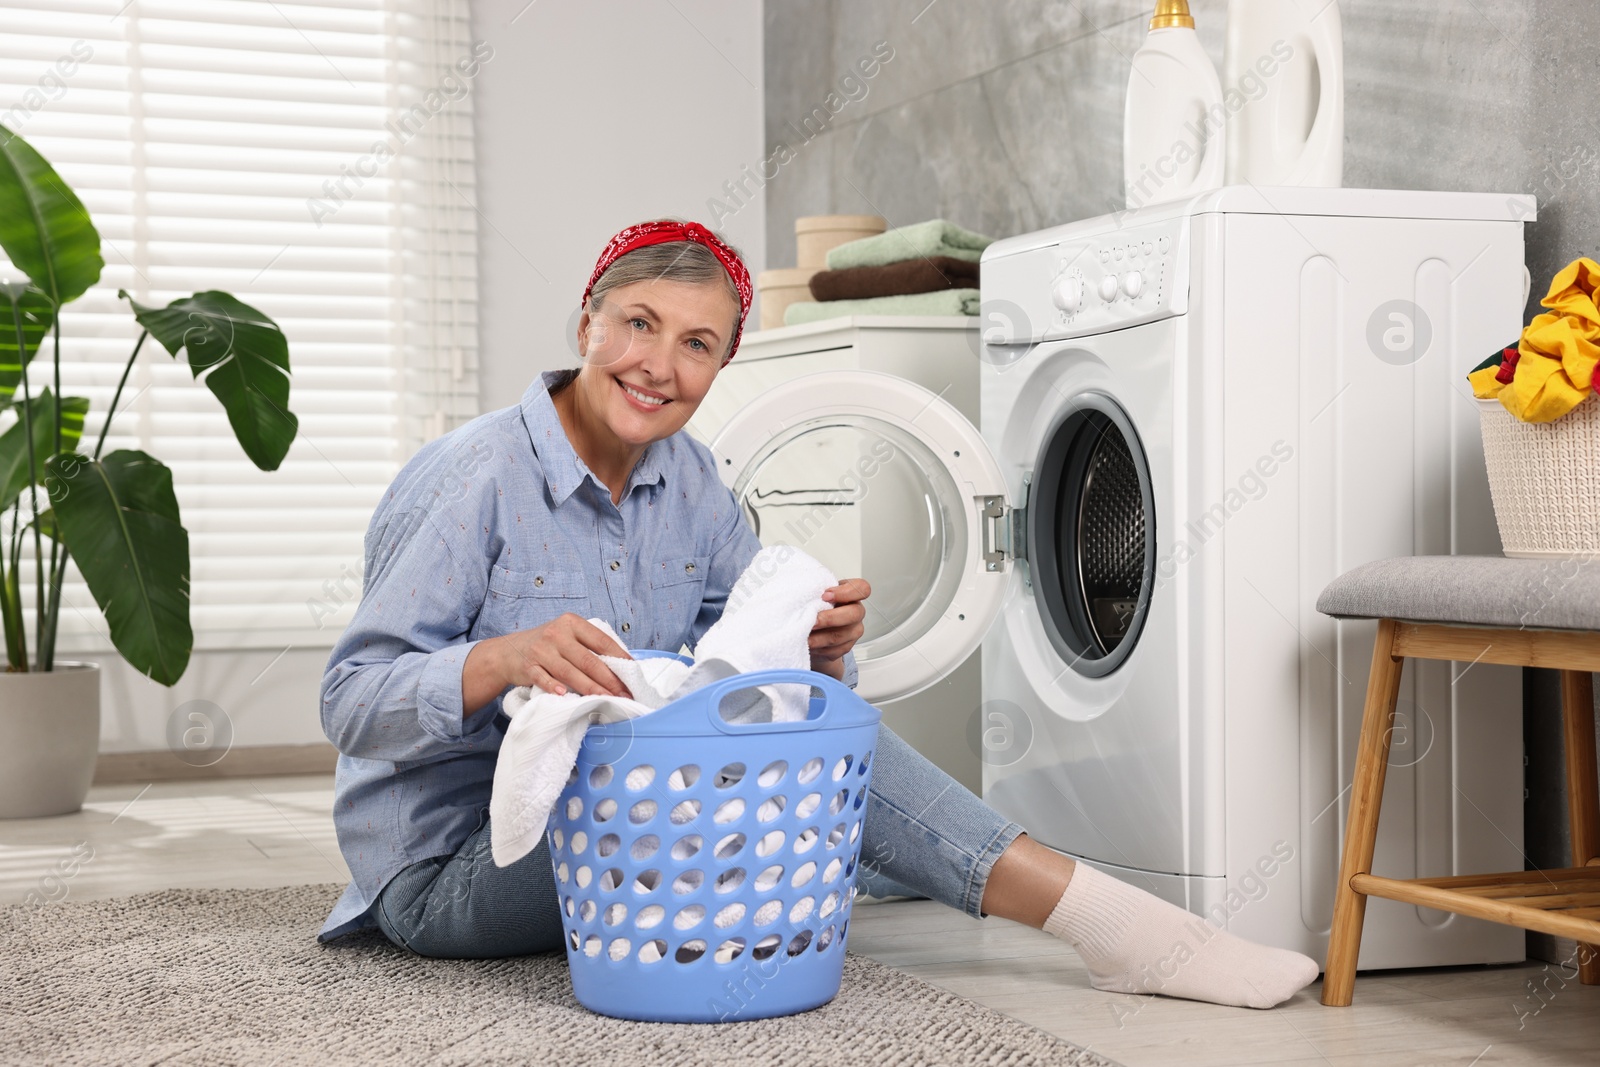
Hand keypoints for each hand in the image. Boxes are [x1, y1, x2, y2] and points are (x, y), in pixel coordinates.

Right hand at [463, 614, 631, 713]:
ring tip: (606, 700)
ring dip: (590, 688)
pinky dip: (553, 686)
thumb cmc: (548, 646)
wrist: (508, 652)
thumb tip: (621, 666)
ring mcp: (542, 650)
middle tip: (625, 694)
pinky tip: (563, 694)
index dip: (620, 659)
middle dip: (610, 680)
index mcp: (572, 623)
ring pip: (570, 672)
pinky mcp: (528, 666)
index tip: (634, 674)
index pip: (602, 642)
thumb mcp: (567, 636)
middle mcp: (557, 634)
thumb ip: (589, 645)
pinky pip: (543, 678)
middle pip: (589, 660)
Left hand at [810, 578, 869, 679]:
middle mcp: (856, 612)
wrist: (815, 629)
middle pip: (854, 614)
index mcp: (852, 594)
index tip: (824, 595)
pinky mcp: (845, 647)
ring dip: (819, 637)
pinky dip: (818, 648)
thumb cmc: (816, 606)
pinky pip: (834, 650)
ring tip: (805, 636)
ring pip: (840, 636)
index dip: (845, 592)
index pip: (862, 588)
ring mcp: (853, 631)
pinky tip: (809, 644)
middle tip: (812, 621)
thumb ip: (816, 589)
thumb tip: (803, 588)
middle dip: (830, 618)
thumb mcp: (817, 593)